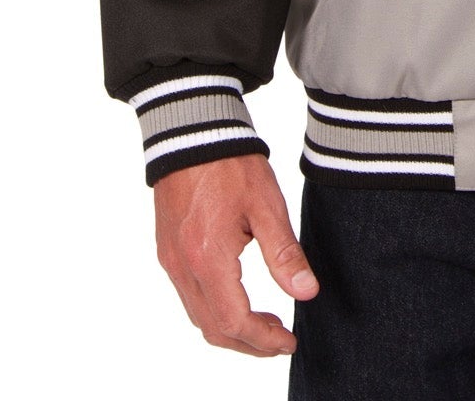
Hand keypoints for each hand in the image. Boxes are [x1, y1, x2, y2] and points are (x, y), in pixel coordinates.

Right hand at [153, 152, 318, 355]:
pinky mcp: (168, 251)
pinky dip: (214, 310)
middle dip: (249, 343)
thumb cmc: (231, 164)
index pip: (234, 321)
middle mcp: (182, 266)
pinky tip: (238, 297)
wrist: (192, 131)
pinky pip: (189, 296)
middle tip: (280, 339)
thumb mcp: (267, 205)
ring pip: (198, 316)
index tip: (288, 342)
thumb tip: (306, 292)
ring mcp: (171, 260)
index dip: (263, 340)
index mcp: (208, 257)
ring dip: (231, 329)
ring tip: (265, 322)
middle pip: (213, 328)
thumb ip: (284, 253)